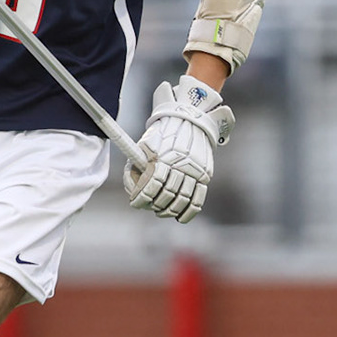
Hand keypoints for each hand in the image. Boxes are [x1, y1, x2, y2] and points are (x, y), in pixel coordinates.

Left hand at [123, 74, 233, 223]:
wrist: (189, 119)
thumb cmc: (162, 135)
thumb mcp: (145, 144)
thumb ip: (136, 165)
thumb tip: (132, 189)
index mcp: (163, 157)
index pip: (152, 185)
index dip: (142, 198)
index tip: (136, 203)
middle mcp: (180, 164)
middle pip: (167, 195)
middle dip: (156, 205)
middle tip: (150, 206)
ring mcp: (194, 171)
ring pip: (182, 199)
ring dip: (170, 210)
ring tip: (162, 211)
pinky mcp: (205, 175)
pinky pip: (198, 199)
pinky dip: (189, 212)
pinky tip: (180, 217)